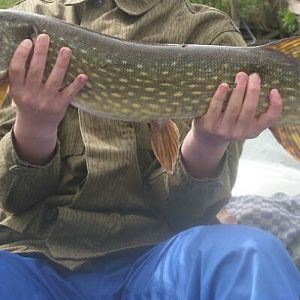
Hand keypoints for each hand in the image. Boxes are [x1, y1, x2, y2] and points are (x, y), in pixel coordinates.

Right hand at [9, 34, 87, 164]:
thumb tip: (31, 49)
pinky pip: (69, 93)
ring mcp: (46, 102)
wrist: (36, 127)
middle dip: (41, 52)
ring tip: (66, 49)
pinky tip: (83, 75)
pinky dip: (77, 84)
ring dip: (61, 63)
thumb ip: (22, 77)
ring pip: (54, 80)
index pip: (17, 70)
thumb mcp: (19, 92)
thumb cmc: (28, 104)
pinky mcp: (60, 107)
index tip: (28, 41)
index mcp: (18, 91)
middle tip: (45, 37)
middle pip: (36, 71)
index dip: (21, 54)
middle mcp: (31, 96)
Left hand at [181, 72, 282, 177]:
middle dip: (253, 90)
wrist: (208, 140)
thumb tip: (260, 83)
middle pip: (249, 109)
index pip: (269, 119)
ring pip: (234, 107)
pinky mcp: (210, 125)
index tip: (274, 90)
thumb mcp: (246, 123)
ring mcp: (224, 129)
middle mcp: (240, 132)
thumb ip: (255, 110)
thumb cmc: (231, 125)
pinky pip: (216, 108)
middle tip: (253, 75)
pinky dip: (221, 95)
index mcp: (253, 130)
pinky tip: (224, 85)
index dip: (275, 105)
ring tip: (241, 75)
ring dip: (239, 89)